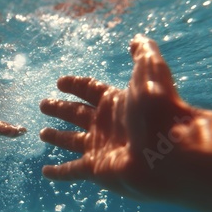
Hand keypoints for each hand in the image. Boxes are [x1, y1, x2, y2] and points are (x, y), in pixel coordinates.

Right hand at [39, 34, 195, 199]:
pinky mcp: (96, 169)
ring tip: (42, 134)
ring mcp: (100, 148)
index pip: (88, 90)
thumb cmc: (159, 109)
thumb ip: (143, 53)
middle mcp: (105, 124)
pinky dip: (58, 172)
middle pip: (76, 114)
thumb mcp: (151, 70)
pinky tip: (46, 172)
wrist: (169, 151)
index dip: (74, 85)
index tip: (60, 82)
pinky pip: (72, 171)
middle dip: (59, 109)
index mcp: (115, 102)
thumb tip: (137, 38)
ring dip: (57, 138)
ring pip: (71, 141)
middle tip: (43, 105)